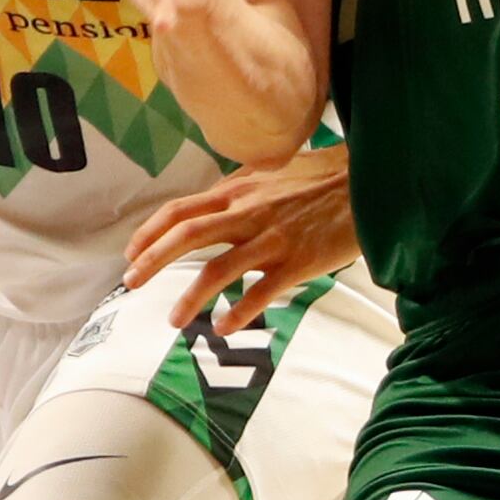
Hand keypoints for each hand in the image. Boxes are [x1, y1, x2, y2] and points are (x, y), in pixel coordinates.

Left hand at [124, 145, 359, 333]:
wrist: (369, 181)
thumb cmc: (324, 177)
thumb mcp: (274, 173)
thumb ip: (242, 188)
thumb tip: (215, 202)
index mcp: (239, 191)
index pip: (180, 210)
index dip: (150, 232)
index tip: (130, 253)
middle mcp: (249, 213)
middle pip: (187, 236)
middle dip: (152, 261)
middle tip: (130, 285)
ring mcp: (273, 238)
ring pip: (219, 269)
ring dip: (191, 297)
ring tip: (174, 321)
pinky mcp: (299, 261)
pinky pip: (262, 291)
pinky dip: (240, 311)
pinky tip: (225, 327)